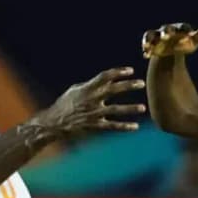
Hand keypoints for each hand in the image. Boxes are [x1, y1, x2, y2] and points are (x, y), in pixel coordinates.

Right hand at [31, 67, 145, 138]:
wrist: (54, 122)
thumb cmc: (65, 104)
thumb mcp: (75, 90)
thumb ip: (91, 85)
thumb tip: (107, 80)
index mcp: (87, 88)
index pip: (105, 76)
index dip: (118, 72)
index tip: (130, 70)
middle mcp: (92, 99)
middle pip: (113, 90)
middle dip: (128, 86)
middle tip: (141, 83)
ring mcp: (94, 113)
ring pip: (115, 110)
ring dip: (130, 109)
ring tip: (143, 108)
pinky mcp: (95, 126)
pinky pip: (112, 126)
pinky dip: (124, 127)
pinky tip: (135, 127)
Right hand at [142, 23, 197, 58]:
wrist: (171, 50)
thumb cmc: (185, 44)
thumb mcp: (193, 42)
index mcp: (180, 29)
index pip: (183, 28)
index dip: (185, 32)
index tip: (187, 37)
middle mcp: (168, 29)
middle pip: (167, 29)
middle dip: (166, 32)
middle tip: (166, 37)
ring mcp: (157, 36)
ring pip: (152, 35)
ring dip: (150, 39)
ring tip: (148, 46)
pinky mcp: (150, 43)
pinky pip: (146, 43)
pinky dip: (146, 48)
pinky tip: (146, 55)